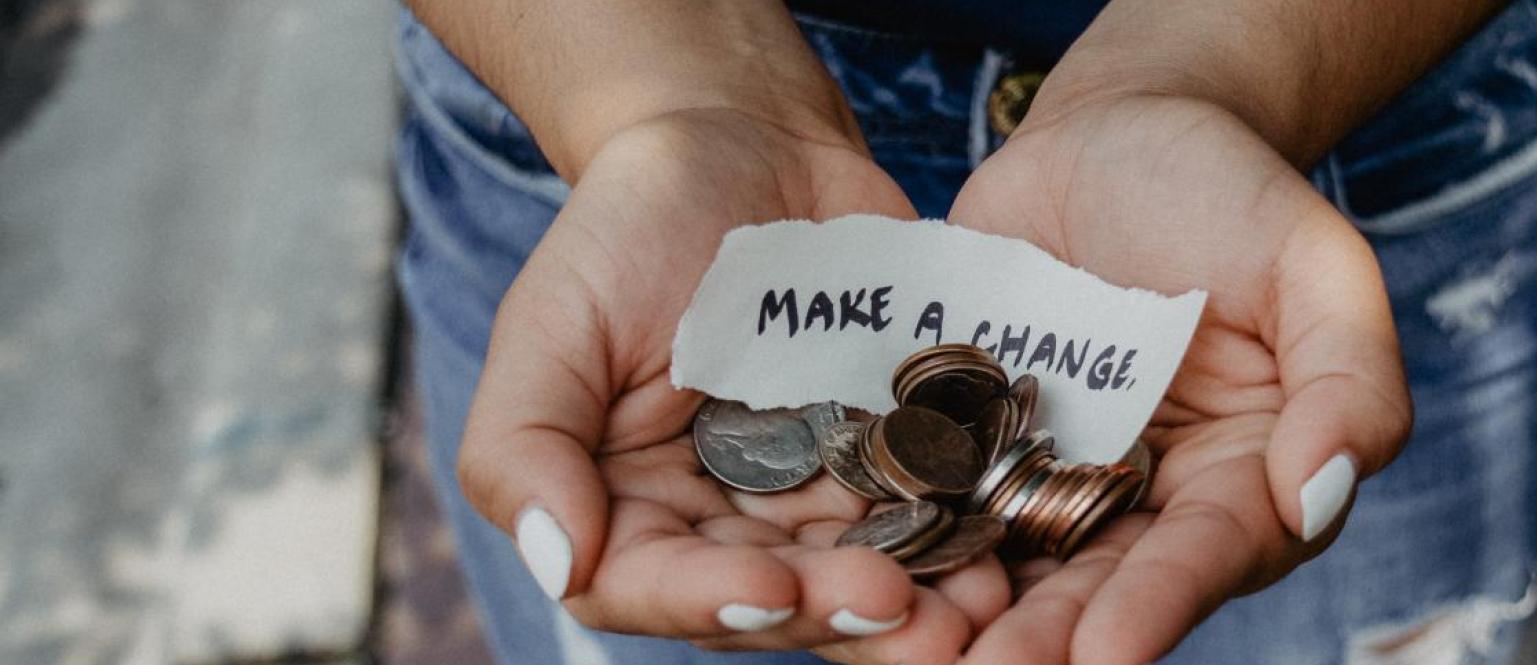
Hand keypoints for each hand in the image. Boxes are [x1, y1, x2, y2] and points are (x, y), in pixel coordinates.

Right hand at [455, 111, 1007, 662]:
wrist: (744, 143)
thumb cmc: (628, 228)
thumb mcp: (552, 321)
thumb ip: (524, 445)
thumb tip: (558, 562)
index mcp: (630, 508)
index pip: (653, 587)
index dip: (711, 602)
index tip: (774, 590)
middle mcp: (725, 522)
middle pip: (775, 600)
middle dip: (836, 613)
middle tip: (899, 606)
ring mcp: (817, 494)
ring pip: (863, 572)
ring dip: (920, 600)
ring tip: (973, 605)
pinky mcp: (894, 454)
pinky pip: (933, 506)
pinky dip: (968, 531)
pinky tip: (1006, 542)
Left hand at [947, 95, 1411, 663]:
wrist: (1117, 129)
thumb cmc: (1233, 190)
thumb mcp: (1314, 264)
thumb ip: (1347, 379)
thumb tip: (1318, 495)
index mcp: (1239, 479)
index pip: (1203, 554)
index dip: (1156, 604)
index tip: (1105, 653)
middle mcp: (1141, 499)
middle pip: (1095, 582)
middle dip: (1045, 636)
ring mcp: (1048, 472)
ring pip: (1007, 559)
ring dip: (965, 610)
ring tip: (916, 650)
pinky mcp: (969, 436)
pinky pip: (932, 490)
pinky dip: (898, 530)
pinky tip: (852, 563)